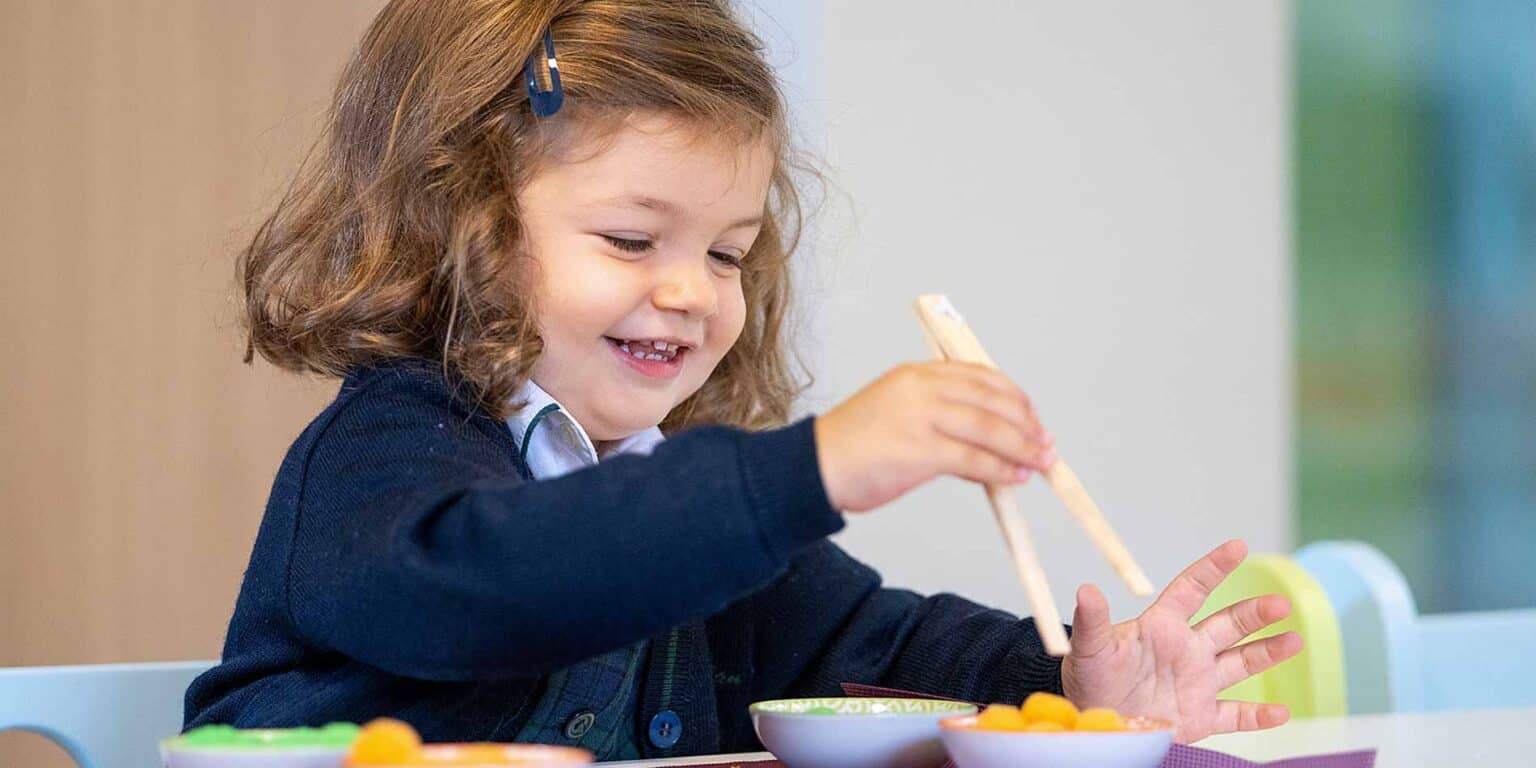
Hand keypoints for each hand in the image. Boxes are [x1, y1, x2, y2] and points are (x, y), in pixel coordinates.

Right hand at [813, 361, 1053, 511]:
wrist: (813, 468)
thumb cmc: (852, 448)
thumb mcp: (897, 414)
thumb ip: (940, 420)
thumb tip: (988, 447)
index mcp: (917, 374)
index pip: (980, 377)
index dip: (1014, 397)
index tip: (1032, 417)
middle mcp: (922, 388)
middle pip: (992, 401)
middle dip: (1027, 424)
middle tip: (1046, 443)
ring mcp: (922, 418)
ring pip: (990, 429)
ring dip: (1023, 448)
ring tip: (1041, 463)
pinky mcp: (921, 451)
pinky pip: (975, 460)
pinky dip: (1002, 470)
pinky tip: (1016, 478)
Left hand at [1060, 540, 1303, 742]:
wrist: (1094, 722)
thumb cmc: (1088, 680)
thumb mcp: (1089, 648)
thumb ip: (1093, 621)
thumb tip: (1085, 590)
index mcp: (1161, 627)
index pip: (1192, 589)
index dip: (1214, 567)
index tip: (1238, 546)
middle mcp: (1185, 651)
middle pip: (1227, 624)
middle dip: (1254, 614)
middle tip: (1281, 604)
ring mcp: (1196, 683)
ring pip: (1240, 663)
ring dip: (1268, 652)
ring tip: (1296, 641)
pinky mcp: (1199, 717)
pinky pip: (1235, 715)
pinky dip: (1259, 715)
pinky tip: (1282, 712)